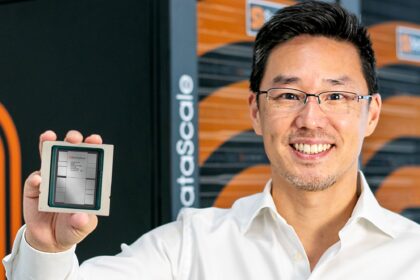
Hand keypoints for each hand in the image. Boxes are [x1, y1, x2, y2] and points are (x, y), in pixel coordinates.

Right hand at [24, 130, 101, 251]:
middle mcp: (67, 176)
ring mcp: (50, 180)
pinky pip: (34, 180)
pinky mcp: (34, 189)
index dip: (93, 147)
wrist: (51, 242)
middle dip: (72, 141)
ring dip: (48, 146)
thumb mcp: (83, 226)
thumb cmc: (72, 228)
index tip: (95, 140)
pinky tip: (39, 179)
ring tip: (49, 138)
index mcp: (84, 181)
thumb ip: (83, 222)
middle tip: (73, 138)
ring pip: (48, 158)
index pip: (90, 159)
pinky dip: (36, 178)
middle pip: (70, 152)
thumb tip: (80, 217)